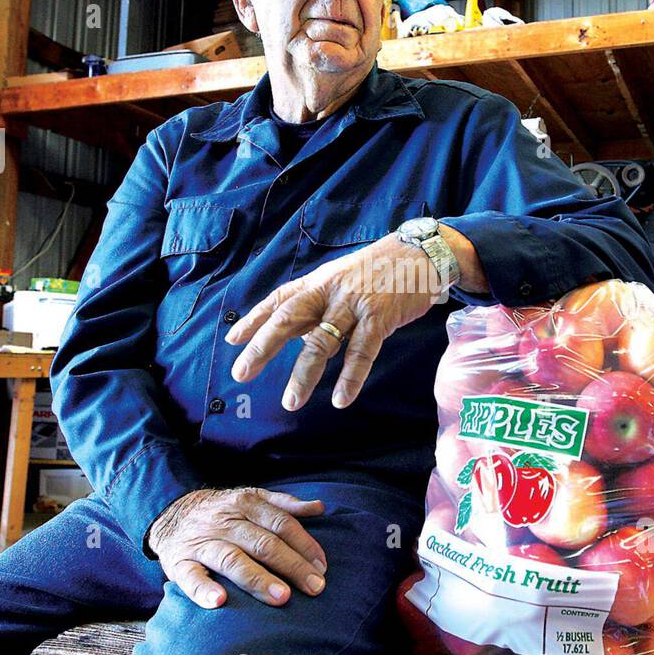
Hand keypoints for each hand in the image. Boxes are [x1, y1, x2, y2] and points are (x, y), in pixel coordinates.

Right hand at [147, 487, 328, 607]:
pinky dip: (204, 590)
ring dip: (258, 579)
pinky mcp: (180, 563)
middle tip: (314, 588)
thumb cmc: (222, 513)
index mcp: (245, 504)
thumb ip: (284, 504)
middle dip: (291, 566)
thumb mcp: (250, 499)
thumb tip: (319, 508)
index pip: (281, 524)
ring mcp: (202, 542)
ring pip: (233, 559)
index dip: (304, 545)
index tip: (322, 567)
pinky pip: (191, 577)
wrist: (169, 514)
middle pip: (263, 543)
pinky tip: (219, 602)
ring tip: (281, 597)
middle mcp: (224, 522)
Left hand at [224, 233, 443, 410]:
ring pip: (322, 341)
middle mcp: (329, 291)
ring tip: (291, 401)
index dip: (254, 319)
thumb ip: (317, 303)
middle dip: (263, 347)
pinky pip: (362, 351)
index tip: (233, 340)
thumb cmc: (379, 270)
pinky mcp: (379, 317)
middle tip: (242, 373)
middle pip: (289, 318)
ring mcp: (353, 304)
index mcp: (318, 281)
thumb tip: (291, 330)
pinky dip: (351, 377)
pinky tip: (340, 399)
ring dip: (304, 373)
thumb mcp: (341, 278)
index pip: (279, 300)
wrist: (420, 253)